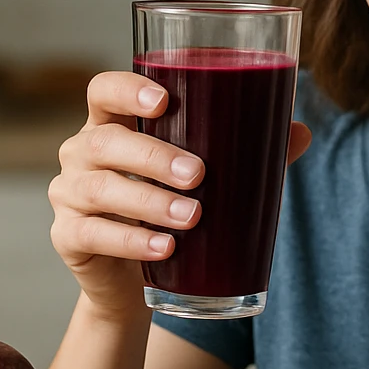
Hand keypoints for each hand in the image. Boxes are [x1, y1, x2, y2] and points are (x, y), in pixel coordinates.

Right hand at [49, 71, 310, 319]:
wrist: (133, 280)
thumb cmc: (170, 209)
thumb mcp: (204, 178)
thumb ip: (245, 152)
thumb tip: (300, 132)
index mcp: (112, 123)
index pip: (102, 90)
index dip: (126, 88)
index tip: (163, 100)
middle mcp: (82, 152)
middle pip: (105, 141)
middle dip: (153, 156)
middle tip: (198, 175)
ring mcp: (68, 194)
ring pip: (100, 188)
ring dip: (149, 203)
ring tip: (192, 217)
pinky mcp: (67, 236)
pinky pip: (91, 233)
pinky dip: (131, 241)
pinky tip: (164, 247)